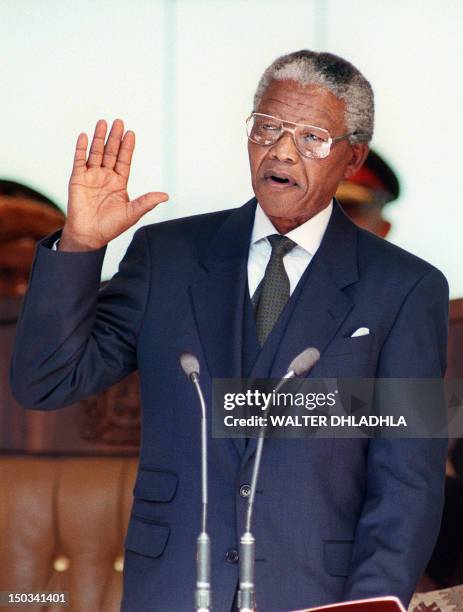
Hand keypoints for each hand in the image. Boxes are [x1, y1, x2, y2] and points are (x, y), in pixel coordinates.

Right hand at [60, 119, 168, 250]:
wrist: (89, 236)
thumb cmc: (111, 227)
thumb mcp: (132, 213)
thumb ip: (147, 202)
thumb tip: (166, 195)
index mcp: (119, 183)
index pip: (124, 161)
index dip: (127, 147)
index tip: (131, 133)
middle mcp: (106, 177)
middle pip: (111, 153)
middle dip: (115, 138)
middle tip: (119, 122)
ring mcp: (91, 176)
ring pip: (96, 153)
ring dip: (99, 138)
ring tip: (103, 123)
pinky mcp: (77, 179)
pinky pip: (79, 160)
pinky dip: (81, 148)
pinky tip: (84, 136)